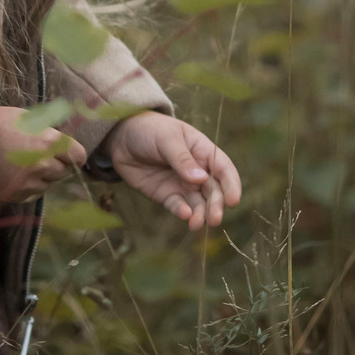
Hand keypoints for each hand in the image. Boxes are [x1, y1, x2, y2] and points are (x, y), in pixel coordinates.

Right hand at [0, 105, 85, 204]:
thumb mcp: (28, 118)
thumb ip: (50, 131)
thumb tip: (66, 141)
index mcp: (49, 142)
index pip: (78, 155)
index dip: (74, 154)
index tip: (70, 154)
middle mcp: (42, 164)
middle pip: (65, 171)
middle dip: (58, 164)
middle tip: (44, 156)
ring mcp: (29, 182)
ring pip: (49, 184)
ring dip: (44, 177)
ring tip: (27, 165)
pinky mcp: (16, 195)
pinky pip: (33, 194)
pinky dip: (30, 187)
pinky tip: (17, 175)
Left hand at [104, 112, 240, 230]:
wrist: (121, 137)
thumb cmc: (149, 130)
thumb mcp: (167, 138)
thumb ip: (182, 159)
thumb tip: (200, 179)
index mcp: (203, 151)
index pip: (223, 169)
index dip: (231, 185)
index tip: (233, 200)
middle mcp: (197, 170)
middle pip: (213, 190)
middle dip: (216, 205)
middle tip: (215, 219)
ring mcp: (182, 184)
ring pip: (198, 203)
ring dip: (201, 214)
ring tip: (197, 224)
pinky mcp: (167, 195)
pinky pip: (178, 206)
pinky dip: (183, 212)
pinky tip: (185, 216)